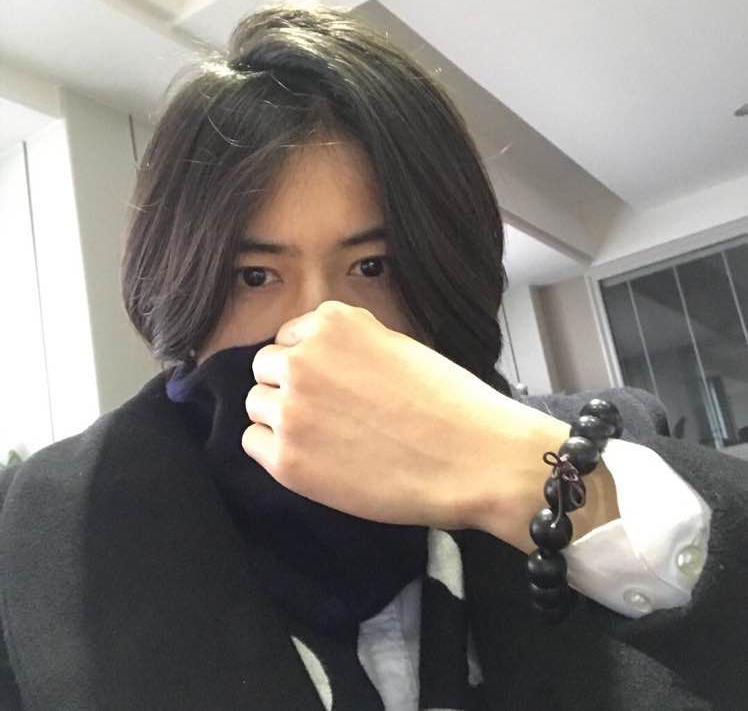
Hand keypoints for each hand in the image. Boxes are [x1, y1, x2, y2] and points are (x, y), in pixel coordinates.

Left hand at [241, 300, 618, 551]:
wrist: (473, 458)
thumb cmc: (447, 403)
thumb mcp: (396, 346)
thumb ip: (346, 344)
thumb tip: (311, 353)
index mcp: (331, 324)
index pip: (289, 338)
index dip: (309, 364)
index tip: (331, 385)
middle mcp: (302, 359)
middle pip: (266, 368)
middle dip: (289, 387)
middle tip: (326, 413)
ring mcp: (291, 409)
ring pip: (256, 405)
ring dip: (280, 418)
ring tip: (323, 436)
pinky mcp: (287, 458)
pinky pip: (253, 443)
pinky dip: (275, 450)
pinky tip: (313, 457)